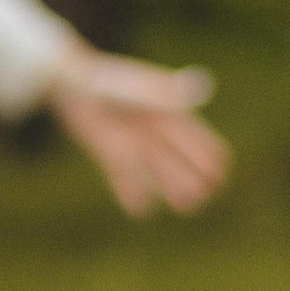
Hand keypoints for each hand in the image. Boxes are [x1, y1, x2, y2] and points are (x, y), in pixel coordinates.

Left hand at [44, 45, 230, 217]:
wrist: (67, 82)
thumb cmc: (105, 79)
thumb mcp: (136, 86)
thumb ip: (165, 93)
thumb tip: (202, 86)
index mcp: (163, 108)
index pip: (193, 133)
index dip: (208, 151)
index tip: (222, 170)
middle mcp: (150, 128)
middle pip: (177, 155)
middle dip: (193, 174)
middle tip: (207, 196)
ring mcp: (130, 141)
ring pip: (155, 168)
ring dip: (171, 186)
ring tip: (188, 208)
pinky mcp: (107, 152)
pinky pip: (122, 176)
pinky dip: (131, 192)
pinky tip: (141, 212)